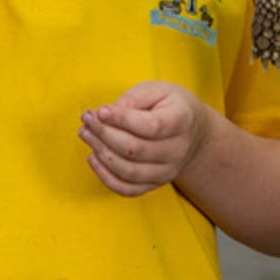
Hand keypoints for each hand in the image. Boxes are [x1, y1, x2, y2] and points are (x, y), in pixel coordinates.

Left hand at [80, 81, 212, 196]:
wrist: (192, 131)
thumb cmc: (169, 104)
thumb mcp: (157, 90)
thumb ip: (133, 99)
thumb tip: (107, 114)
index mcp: (182, 121)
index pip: (151, 126)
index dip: (122, 120)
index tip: (100, 110)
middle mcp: (178, 150)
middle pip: (135, 150)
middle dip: (104, 134)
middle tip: (86, 119)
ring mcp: (168, 171)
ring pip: (128, 171)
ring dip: (101, 153)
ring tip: (86, 134)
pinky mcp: (155, 184)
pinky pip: (127, 189)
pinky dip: (105, 177)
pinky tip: (93, 157)